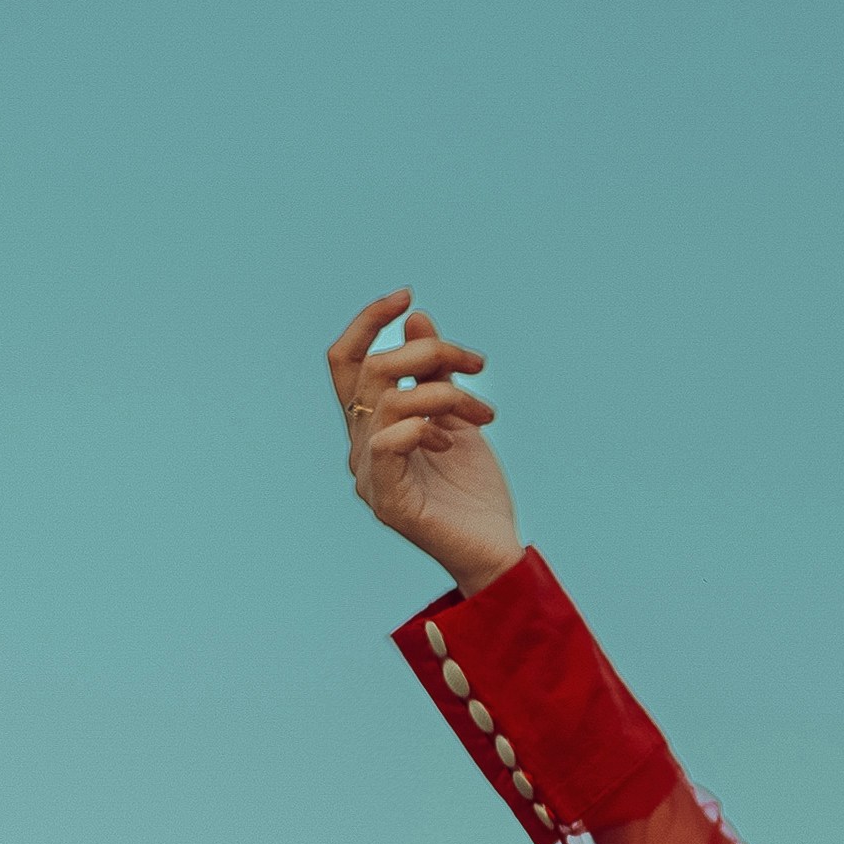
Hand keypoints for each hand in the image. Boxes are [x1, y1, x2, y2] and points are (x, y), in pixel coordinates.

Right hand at [330, 293, 524, 594]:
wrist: (495, 549)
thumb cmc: (473, 490)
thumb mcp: (458, 416)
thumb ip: (434, 372)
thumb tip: (417, 317)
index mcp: (372, 424)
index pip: (347, 361)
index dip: (367, 322)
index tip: (407, 295)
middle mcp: (361, 446)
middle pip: (371, 370)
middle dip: (429, 353)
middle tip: (476, 364)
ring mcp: (369, 475)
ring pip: (388, 401)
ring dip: (445, 395)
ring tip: (484, 415)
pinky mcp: (386, 501)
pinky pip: (387, 443)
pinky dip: (424, 427)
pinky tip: (452, 442)